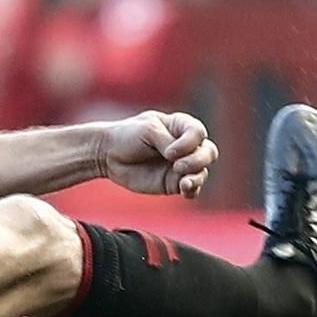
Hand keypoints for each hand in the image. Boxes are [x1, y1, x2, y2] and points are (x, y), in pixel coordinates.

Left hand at [99, 110, 216, 198]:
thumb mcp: (147, 130)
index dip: (189, 142)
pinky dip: (193, 190)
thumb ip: (167, 141)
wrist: (107, 155)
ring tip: (184, 182)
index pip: (198, 132)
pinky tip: (185, 190)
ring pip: (202, 171)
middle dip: (198, 160)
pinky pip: (192, 189)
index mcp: (181, 126)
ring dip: (197, 177)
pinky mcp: (173, 183)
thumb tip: (181, 158)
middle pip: (208, 152)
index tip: (169, 151)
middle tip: (177, 166)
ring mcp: (181, 165)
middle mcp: (185, 146)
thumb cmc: (127, 136)